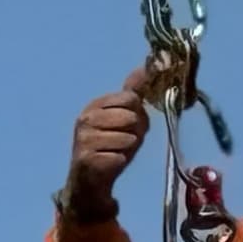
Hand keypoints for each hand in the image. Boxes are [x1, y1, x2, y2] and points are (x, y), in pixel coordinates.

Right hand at [64, 68, 154, 216]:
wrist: (89, 181)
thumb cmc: (111, 146)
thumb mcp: (125, 118)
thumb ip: (136, 93)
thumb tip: (158, 60)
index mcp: (96, 104)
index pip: (130, 98)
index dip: (138, 114)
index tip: (131, 125)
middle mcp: (86, 118)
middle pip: (131, 117)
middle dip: (135, 132)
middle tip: (124, 142)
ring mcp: (84, 138)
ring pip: (127, 138)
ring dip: (129, 149)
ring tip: (117, 152)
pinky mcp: (86, 159)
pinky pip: (119, 158)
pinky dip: (120, 162)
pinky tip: (111, 164)